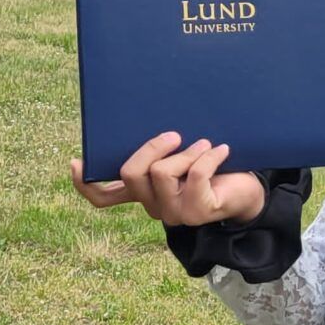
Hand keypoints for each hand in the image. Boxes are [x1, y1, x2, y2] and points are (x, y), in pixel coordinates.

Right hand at [70, 134, 267, 229]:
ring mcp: (174, 213)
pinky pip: (194, 176)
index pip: (104, 198)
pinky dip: (209, 156)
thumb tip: (144, 112)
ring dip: (186, 152)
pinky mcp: (198, 212)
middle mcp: (153, 206)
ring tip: (204, 144)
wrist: (248, 189)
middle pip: (131, 174)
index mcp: (143, 192)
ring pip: (162, 173)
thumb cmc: (212, 165)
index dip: (84, 184)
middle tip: (173, 134)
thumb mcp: (180, 152)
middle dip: (150, 147)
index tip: (75, 161)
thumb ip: (161, 146)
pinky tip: (221, 150)